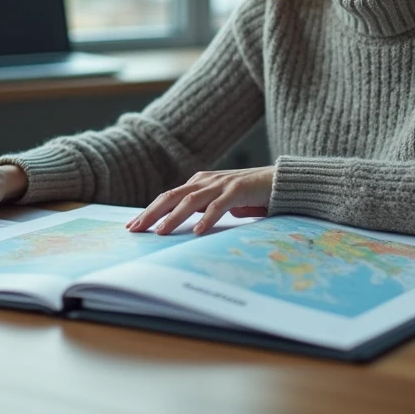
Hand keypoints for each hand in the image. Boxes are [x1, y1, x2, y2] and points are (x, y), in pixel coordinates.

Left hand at [126, 166, 274, 235]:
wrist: (281, 181)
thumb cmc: (250, 195)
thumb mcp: (222, 203)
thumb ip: (205, 210)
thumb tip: (189, 227)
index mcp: (199, 183)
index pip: (168, 197)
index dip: (149, 211)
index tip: (133, 226)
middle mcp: (206, 181)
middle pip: (172, 196)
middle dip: (151, 213)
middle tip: (135, 229)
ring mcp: (221, 184)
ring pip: (190, 200)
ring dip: (174, 217)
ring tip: (161, 233)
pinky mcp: (238, 190)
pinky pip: (219, 205)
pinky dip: (207, 218)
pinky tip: (198, 231)